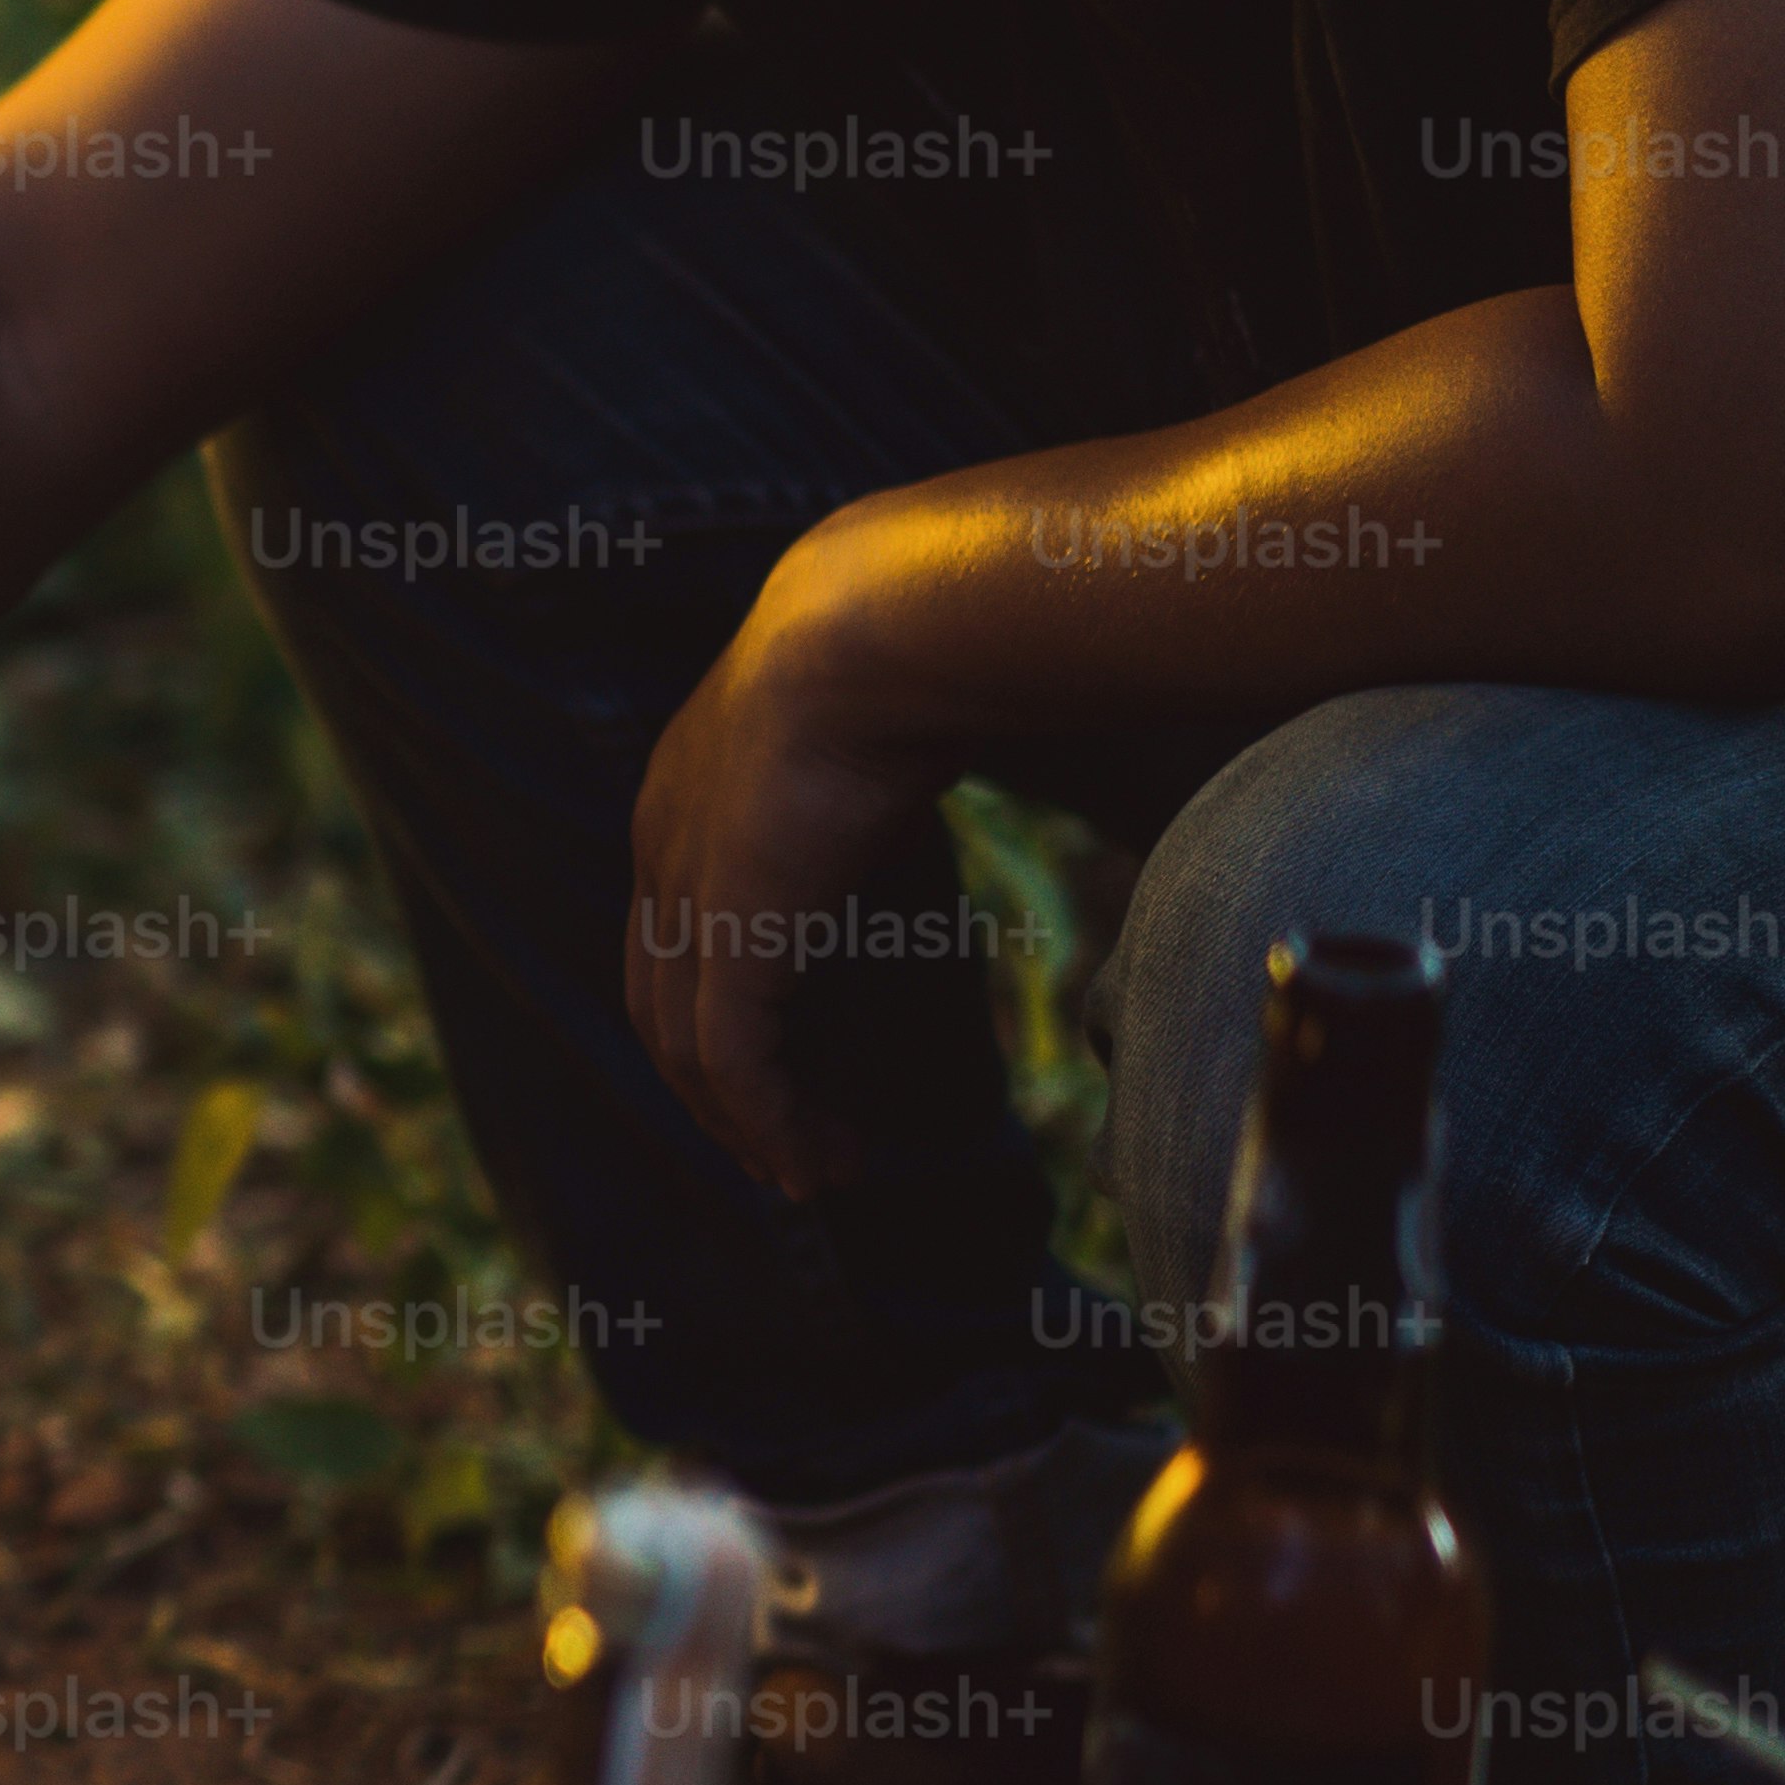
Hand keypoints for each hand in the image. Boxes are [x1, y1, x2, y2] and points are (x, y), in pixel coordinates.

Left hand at [626, 545, 957, 1196]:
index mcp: (705, 781)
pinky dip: (765, 1117)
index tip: (790, 1056)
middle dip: (724, 1083)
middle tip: (790, 1146)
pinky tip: (808, 1160)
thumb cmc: (949, 645)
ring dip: (751, 1119)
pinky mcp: (726, 925)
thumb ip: (968, 766)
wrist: (902, 615)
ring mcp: (684, 881)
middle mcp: (668, 834)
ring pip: (687, 1041)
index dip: (726, 995)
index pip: (687, 919)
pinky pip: (728, 1054)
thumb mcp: (934, 718)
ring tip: (818, 1169)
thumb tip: (1118, 776)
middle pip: (666, 994)